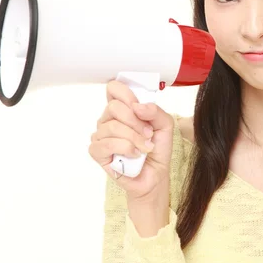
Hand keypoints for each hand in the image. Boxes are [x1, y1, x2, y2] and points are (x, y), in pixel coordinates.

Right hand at [88, 80, 174, 201]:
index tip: (138, 105)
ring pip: (112, 126)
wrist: (155, 174)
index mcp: (122, 109)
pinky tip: (134, 155)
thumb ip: (155, 111)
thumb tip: (138, 106)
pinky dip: (125, 148)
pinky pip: (107, 144)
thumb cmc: (156, 148)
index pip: (113, 88)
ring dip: (134, 138)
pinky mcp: (97, 152)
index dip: (126, 94)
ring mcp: (101, 135)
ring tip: (145, 147)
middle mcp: (108, 119)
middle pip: (113, 107)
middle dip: (135, 121)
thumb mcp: (165, 125)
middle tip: (148, 133)